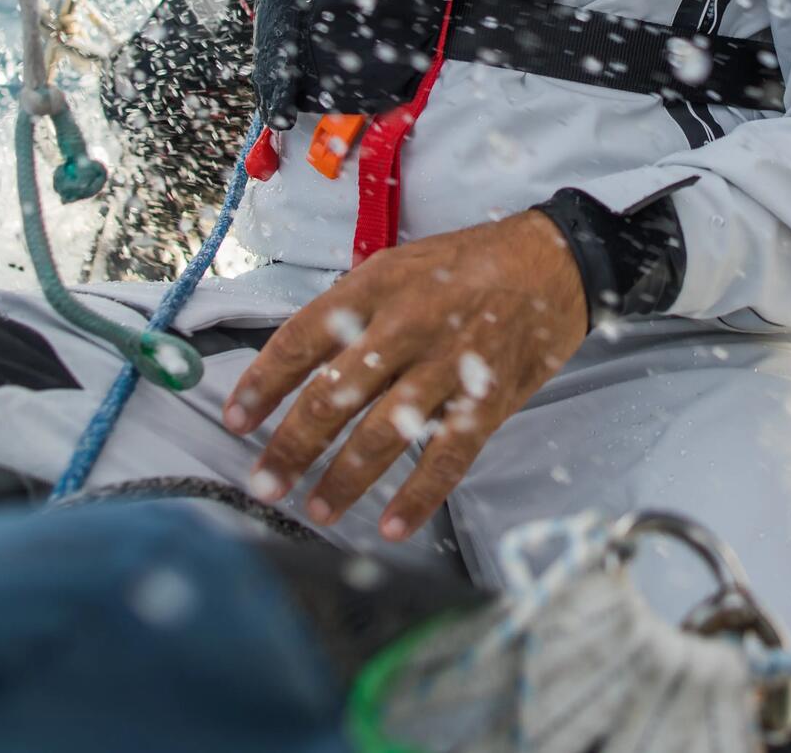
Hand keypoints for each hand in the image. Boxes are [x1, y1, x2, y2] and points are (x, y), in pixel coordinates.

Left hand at [224, 209, 587, 539]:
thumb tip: (302, 363)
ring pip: (382, 433)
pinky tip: (393, 527)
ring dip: (343, 479)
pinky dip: (418, 497)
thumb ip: (356, 310)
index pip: (303, 338)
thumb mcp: (403, 265)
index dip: (264, 383)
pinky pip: (446, 457)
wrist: (554, 262)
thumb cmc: (472, 264)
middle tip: (263, 482)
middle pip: (333, 395)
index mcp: (377, 285)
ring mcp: (449, 364)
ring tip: (316, 510)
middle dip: (290, 445)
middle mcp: (407, 324)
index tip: (236, 419)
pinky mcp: (488, 399)